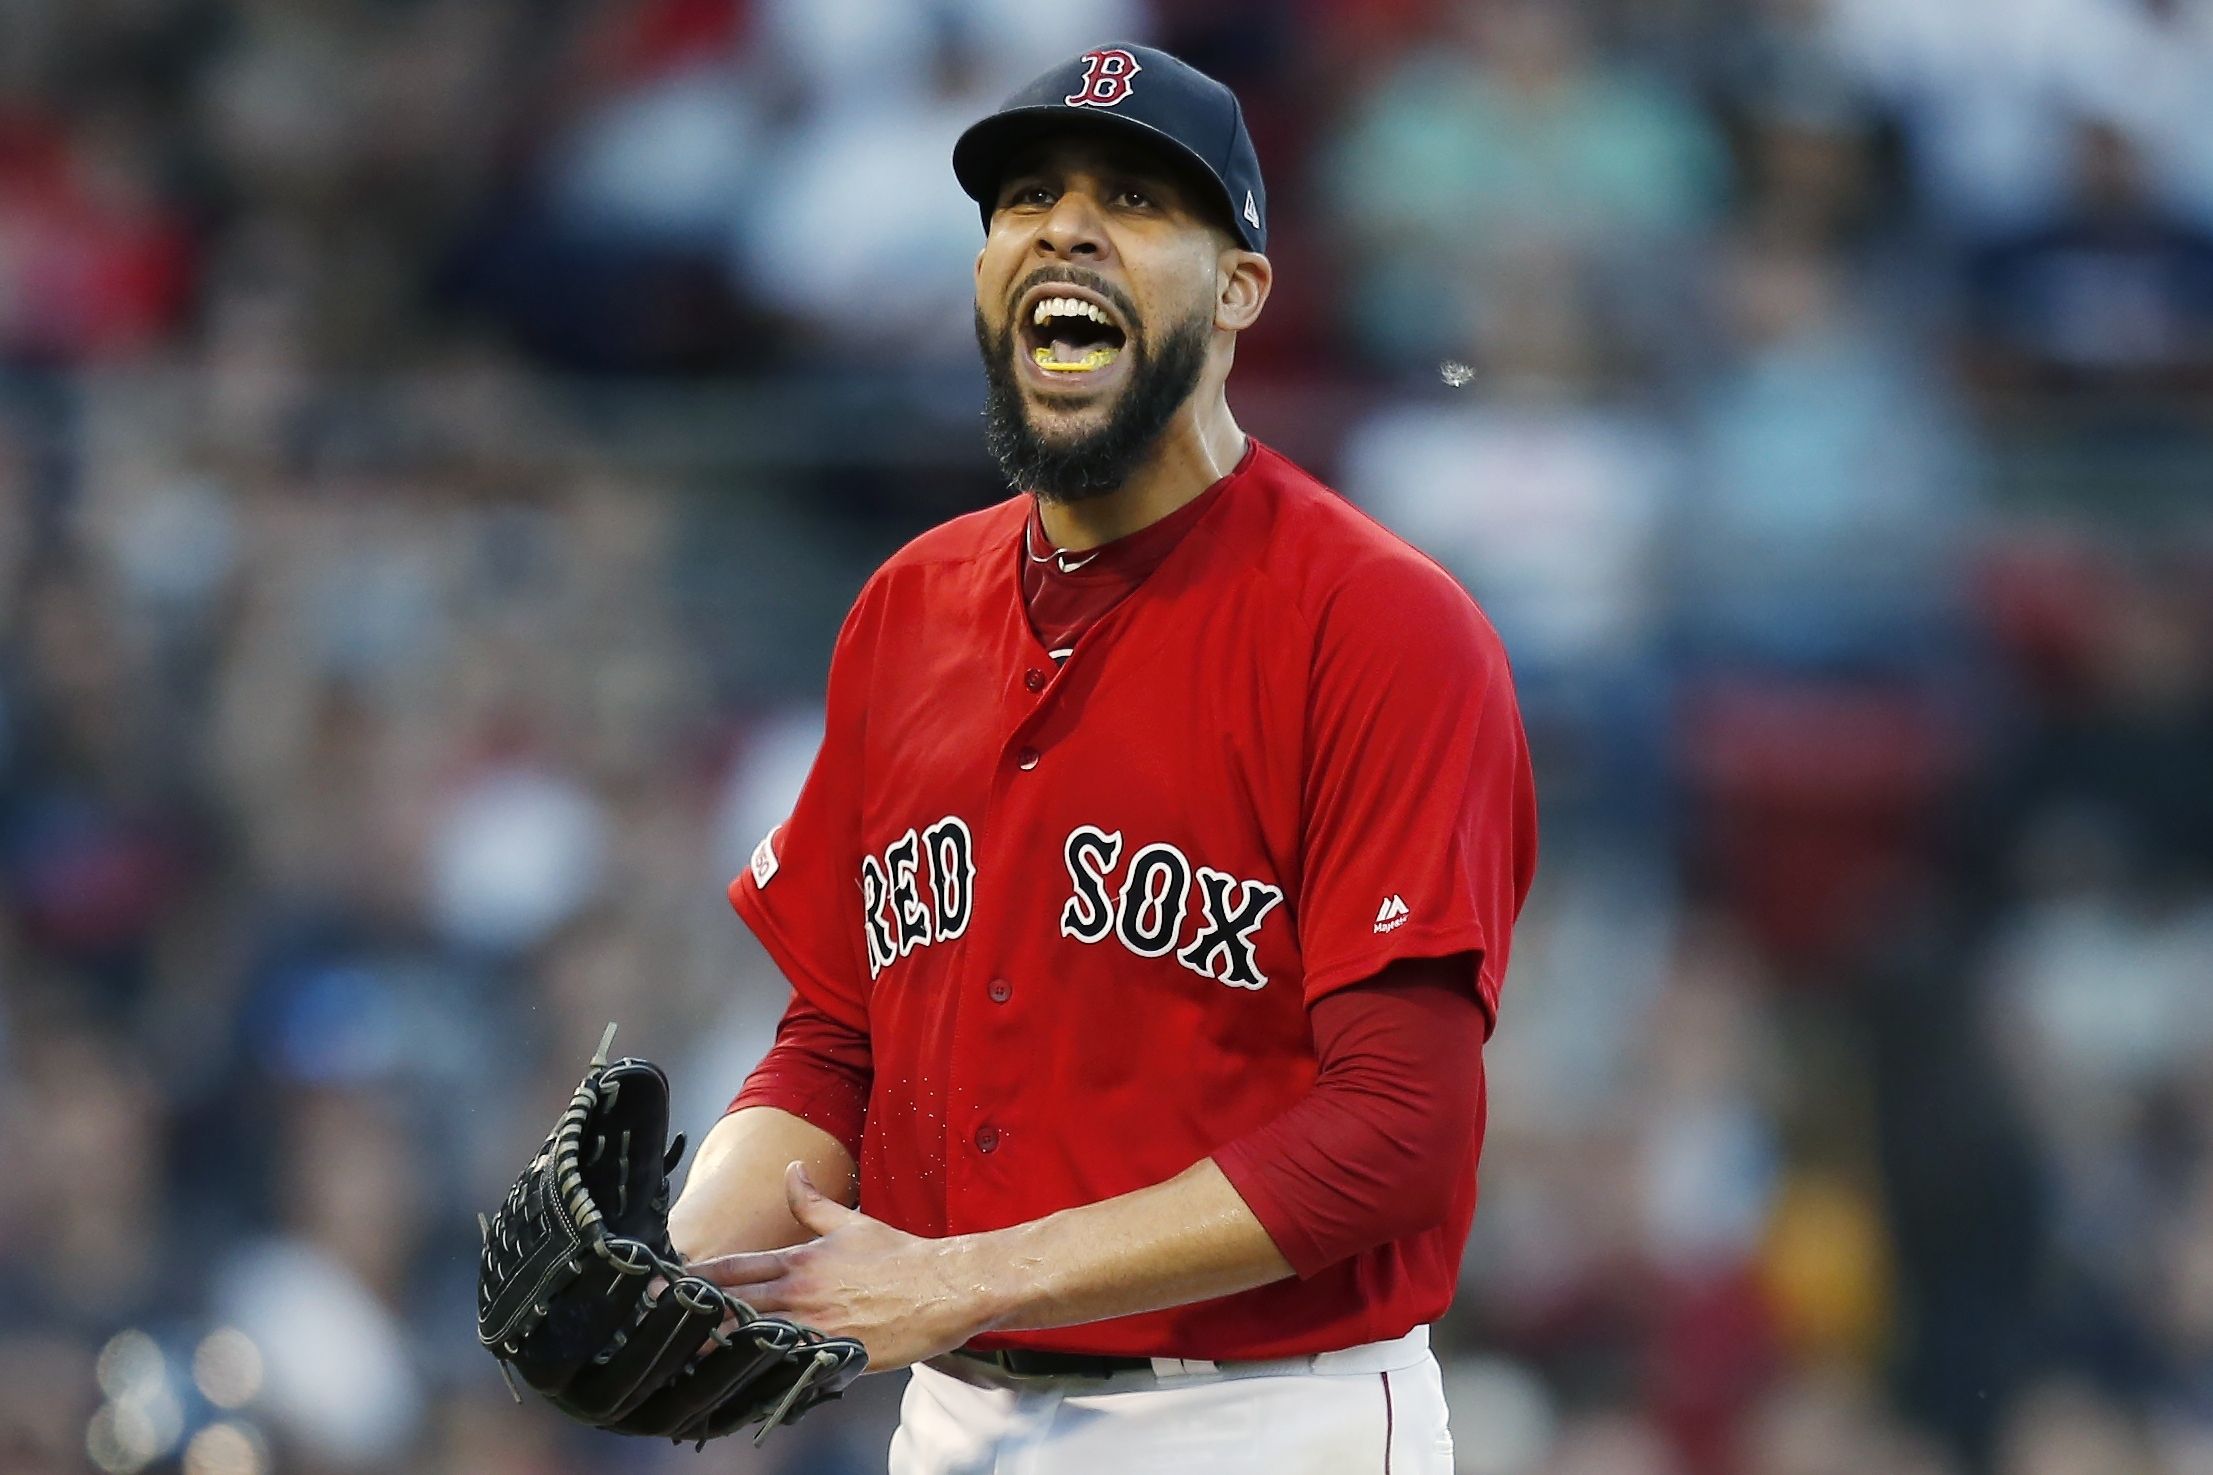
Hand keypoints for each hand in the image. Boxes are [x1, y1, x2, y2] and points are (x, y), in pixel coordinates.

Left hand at [688, 1162, 1003, 1373]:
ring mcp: (815, 1329)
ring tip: (674, 1356)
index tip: (658, 1280)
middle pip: (731, 1307)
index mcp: (799, 1261)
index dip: (692, 1277)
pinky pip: (786, 1370)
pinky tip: (733, 1386)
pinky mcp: (833, 1357)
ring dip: (714, 1348)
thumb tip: (790, 1168)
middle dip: (689, 1315)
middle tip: (647, 1321)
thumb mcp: (850, 1223)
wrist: (943, 1288)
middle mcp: (800, 1295)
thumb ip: (811, 1201)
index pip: (732, 1269)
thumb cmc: (898, 1255)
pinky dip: (758, 1375)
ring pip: (751, 1341)